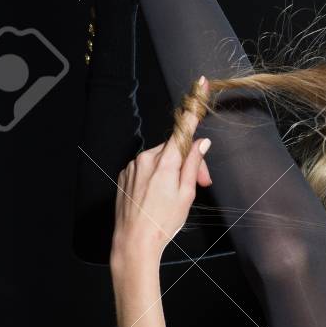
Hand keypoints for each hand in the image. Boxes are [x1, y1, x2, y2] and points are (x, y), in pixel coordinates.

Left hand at [110, 76, 213, 269]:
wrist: (133, 243)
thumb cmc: (163, 222)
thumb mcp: (186, 194)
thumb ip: (193, 165)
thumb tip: (201, 143)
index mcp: (165, 161)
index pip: (184, 127)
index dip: (194, 107)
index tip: (200, 83)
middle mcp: (146, 158)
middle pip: (175, 148)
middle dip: (189, 160)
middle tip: (201, 183)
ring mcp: (133, 166)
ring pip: (161, 158)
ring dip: (173, 170)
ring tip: (177, 195)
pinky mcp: (125, 175)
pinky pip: (146, 167)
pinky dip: (157, 175)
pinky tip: (159, 196)